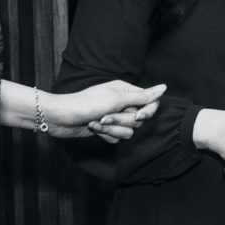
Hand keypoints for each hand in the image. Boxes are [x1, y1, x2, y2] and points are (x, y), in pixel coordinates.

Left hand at [37, 80, 165, 141]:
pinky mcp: (107, 129)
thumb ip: (142, 96)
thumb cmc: (86, 104)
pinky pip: (117, 137)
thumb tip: (164, 88)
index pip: (150, 102)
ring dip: (111, 129)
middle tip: (104, 116)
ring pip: (128, 130)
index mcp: (125, 91)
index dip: (147, 112)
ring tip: (96, 123)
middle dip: (121, 121)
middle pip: (138, 119)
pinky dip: (105, 135)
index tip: (138, 116)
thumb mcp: (116, 99)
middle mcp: (122, 103)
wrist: (61, 118)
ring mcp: (114, 116)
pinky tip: (93, 129)